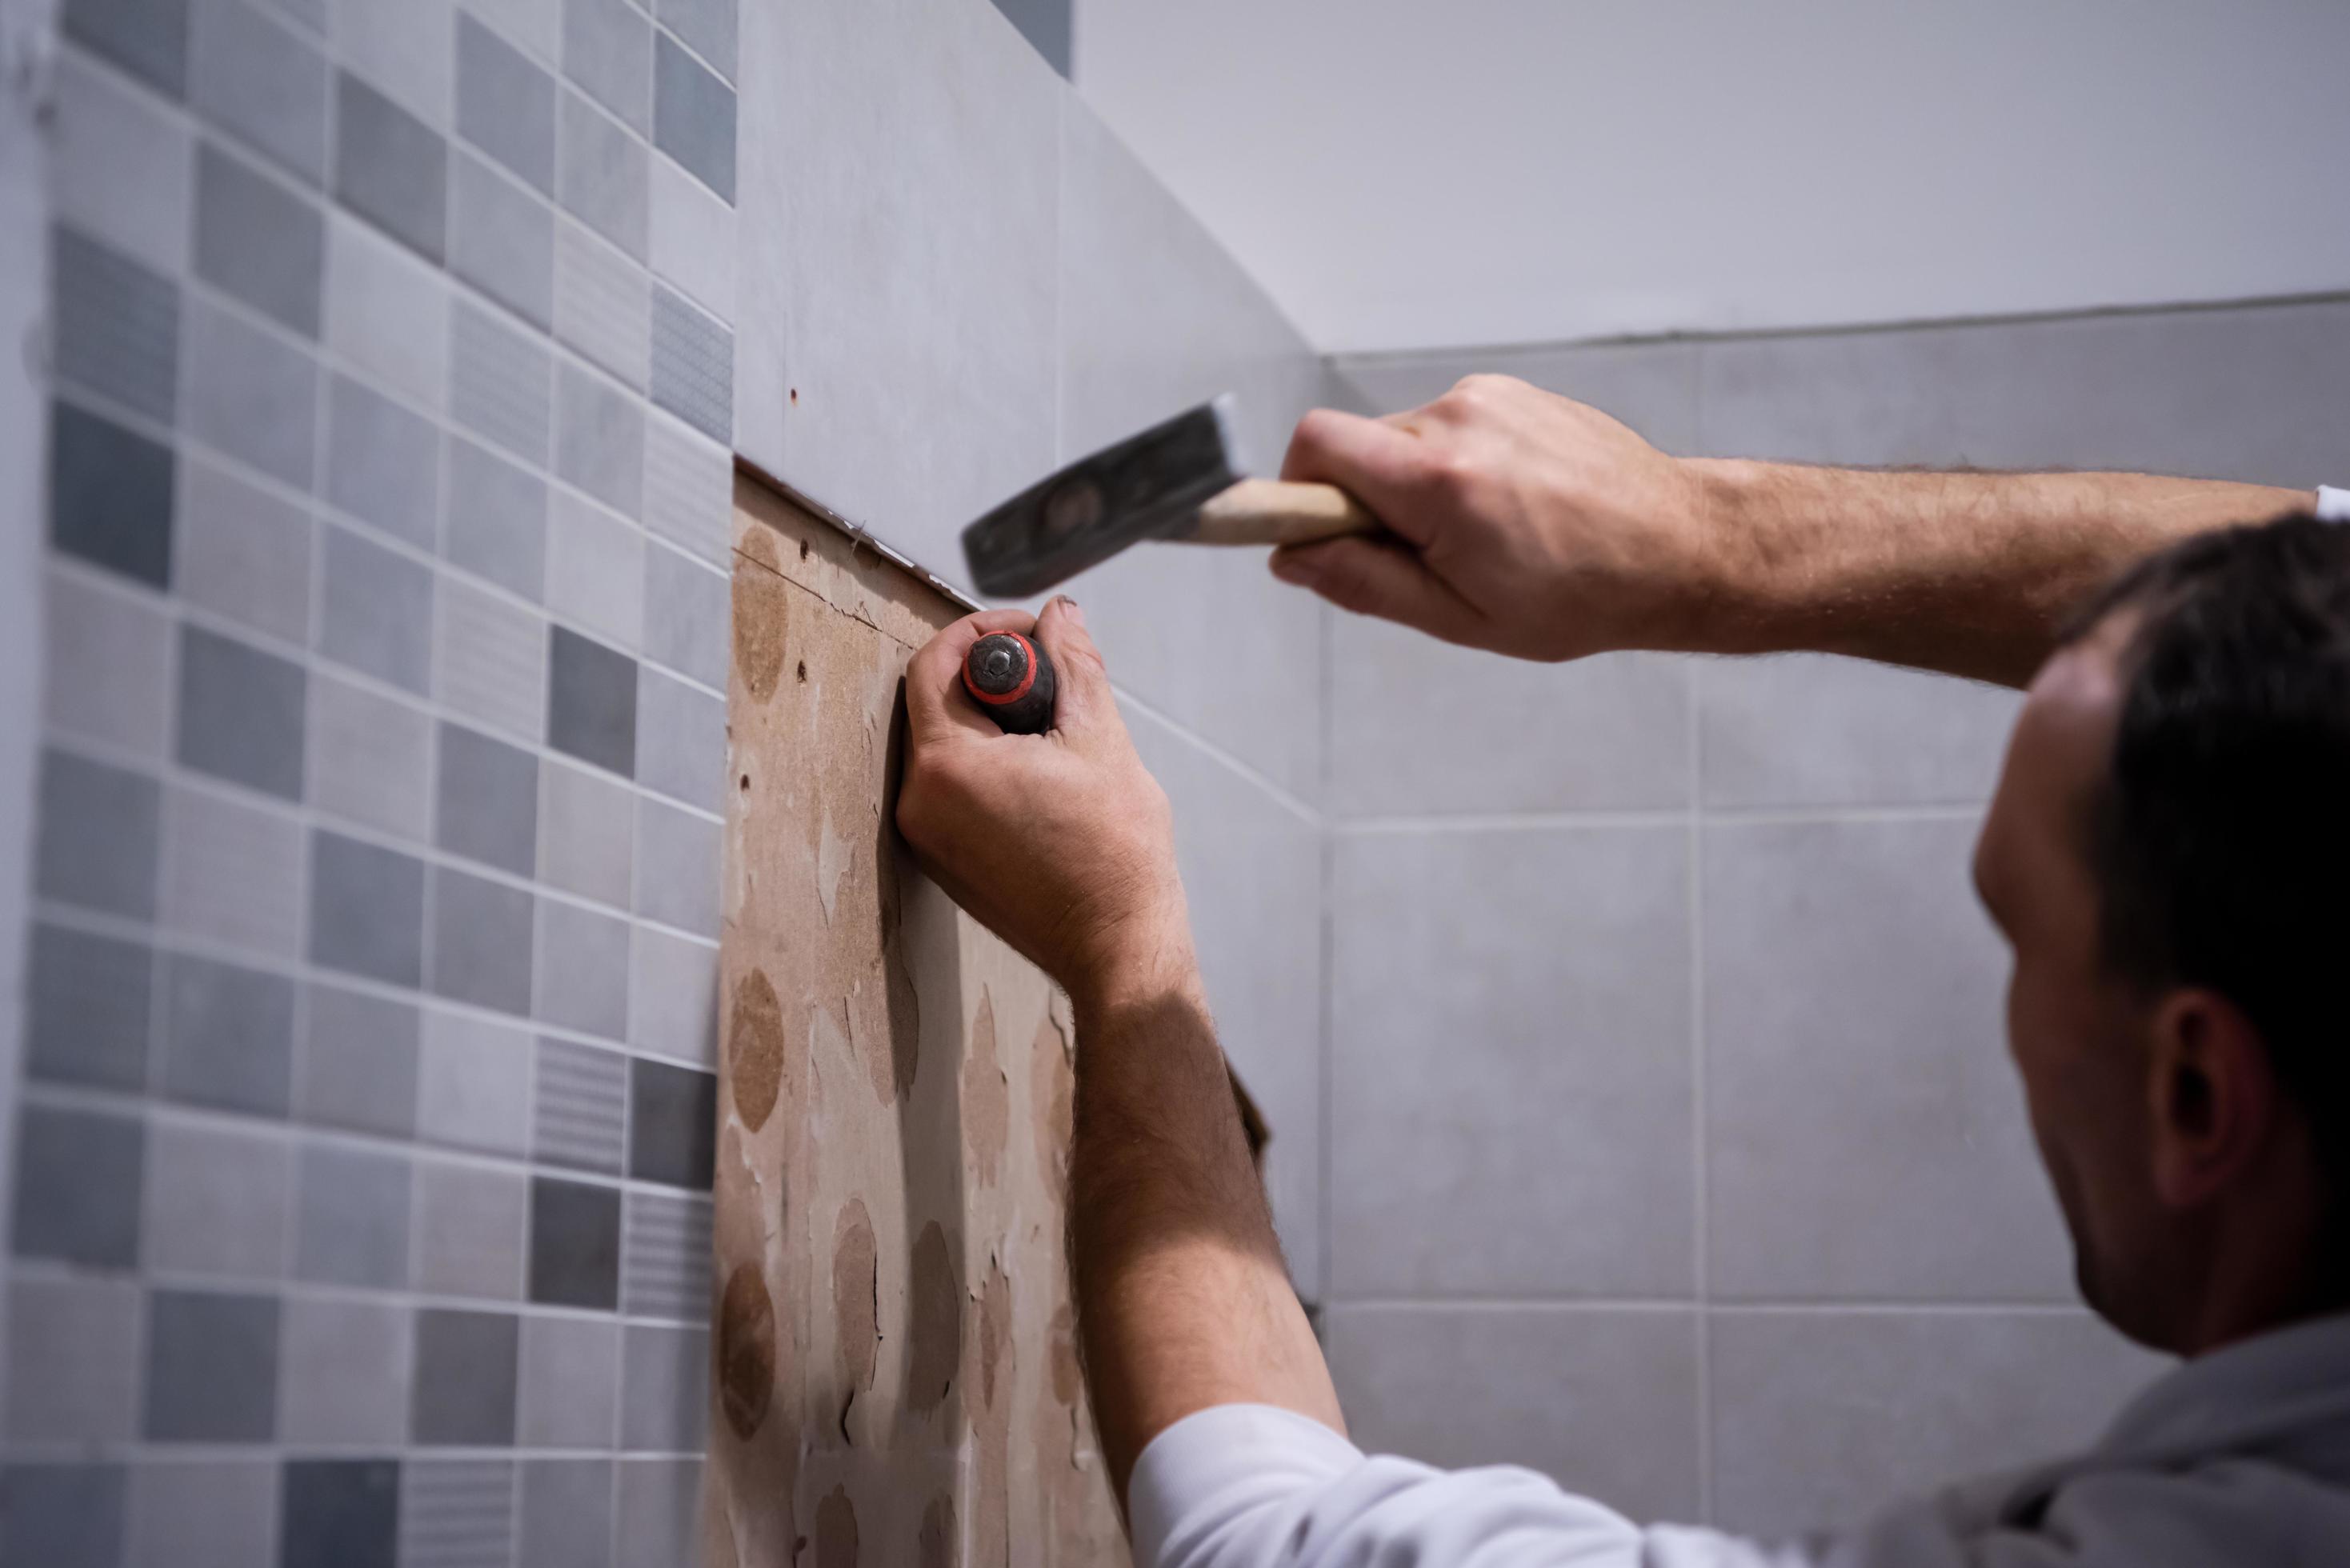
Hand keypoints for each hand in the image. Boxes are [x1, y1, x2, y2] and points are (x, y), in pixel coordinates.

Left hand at [896, 597, 1195, 1001]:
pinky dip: (988, 767)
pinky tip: (1043, 777)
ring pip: (945, 748)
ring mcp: (929, 839)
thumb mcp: (1098, 737)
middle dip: (991, 681)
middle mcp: (921, 804)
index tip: (1027, 634)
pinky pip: (953, 791)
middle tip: (1051, 684)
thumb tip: (1060, 616)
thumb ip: (1073, 664)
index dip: (979, 634)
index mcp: (947, 767)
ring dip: (992, 725)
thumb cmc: (1114, 853)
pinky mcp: (946, 863)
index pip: (932, 666)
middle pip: (935, 705)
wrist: (1118, 943)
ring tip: (1055, 736)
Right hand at [1270, 374, 1723, 660]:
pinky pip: (1445, 427)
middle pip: (1354, 447)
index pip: (1316, 447)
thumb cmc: (1581, 595)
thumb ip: (1364, 583)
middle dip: (1363, 503)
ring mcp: (1489, 397)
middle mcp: (1460, 419)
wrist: (1680, 547)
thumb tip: (1291, 559)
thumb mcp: (1461, 616)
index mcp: (1441, 481)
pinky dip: (1452, 466)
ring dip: (1412, 487)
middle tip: (1421, 557)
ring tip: (1478, 535)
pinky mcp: (1510, 391)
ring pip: (1400, 440)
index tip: (1303, 533)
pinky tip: (1506, 506)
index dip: (1292, 492)